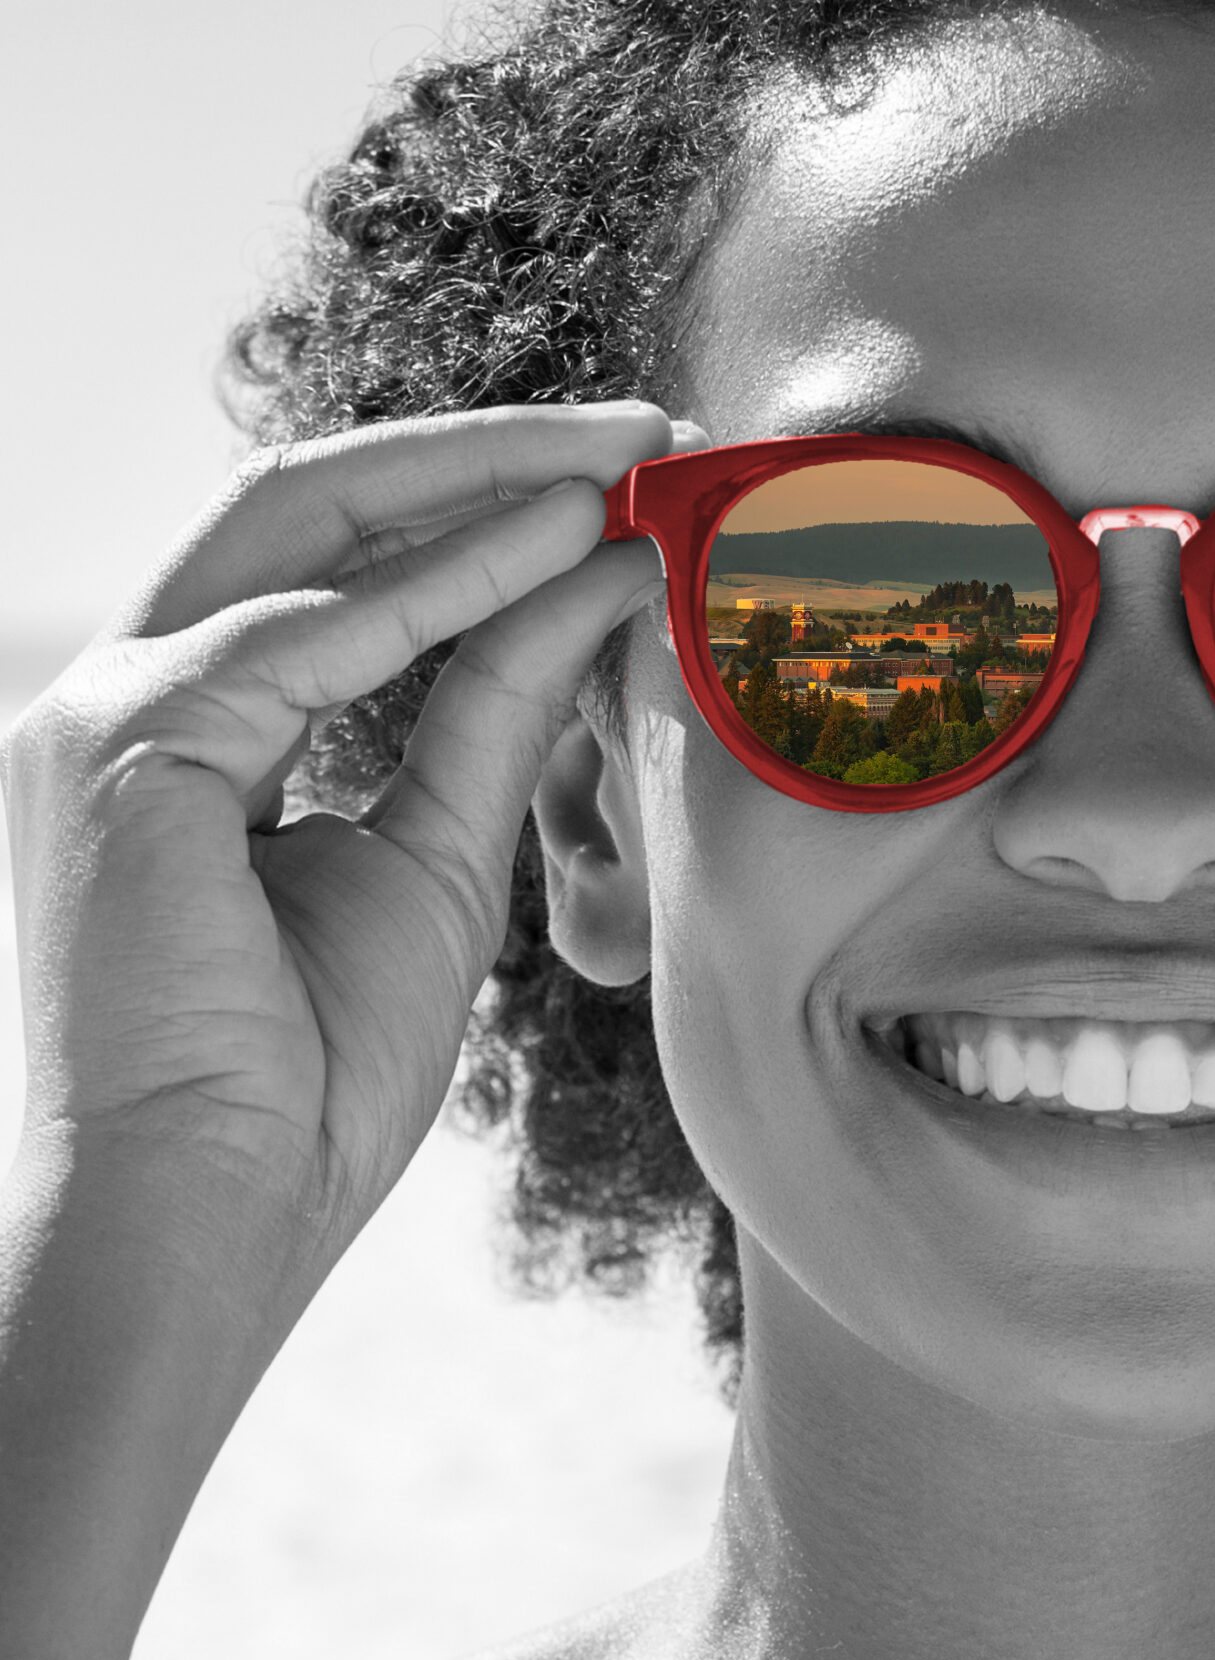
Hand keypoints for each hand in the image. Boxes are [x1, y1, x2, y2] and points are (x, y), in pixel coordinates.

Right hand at [3, 404, 676, 1281]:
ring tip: (631, 459)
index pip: (338, 561)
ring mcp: (107, 711)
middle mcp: (134, 695)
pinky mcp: (121, 747)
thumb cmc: (304, 1077)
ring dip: (484, 481)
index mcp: (196, 727)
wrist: (208, 1216)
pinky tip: (566, 542)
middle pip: (312, 505)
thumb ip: (499, 712)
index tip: (633, 480)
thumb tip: (602, 578)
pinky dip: (449, 581)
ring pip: (307, 525)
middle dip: (488, 450)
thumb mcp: (437, 857)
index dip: (486, 505)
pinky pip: (312, 632)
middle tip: (647, 427)